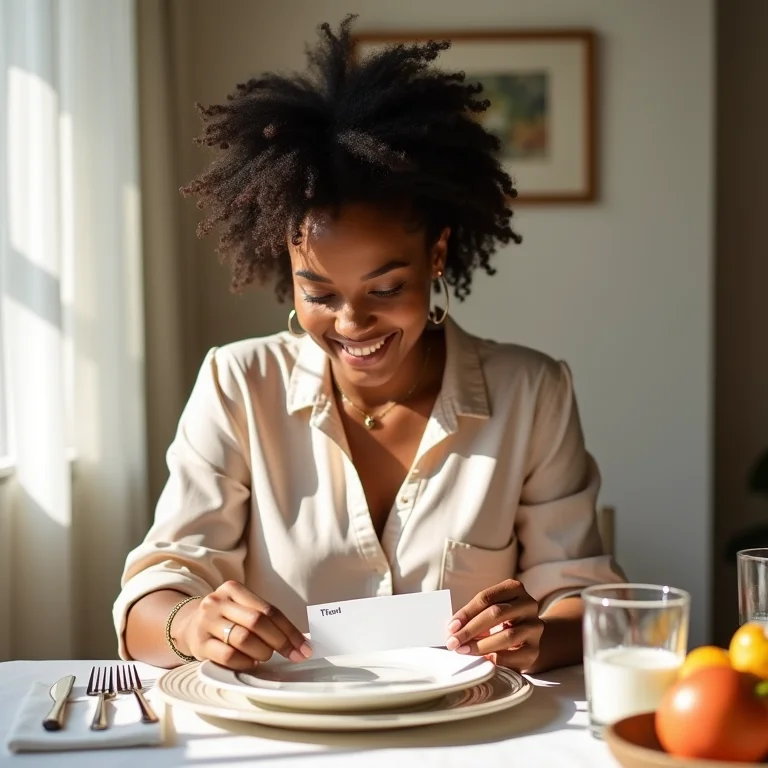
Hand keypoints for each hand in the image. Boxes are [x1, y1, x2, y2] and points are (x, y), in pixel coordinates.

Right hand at [176, 581, 311, 669]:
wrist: (188, 625)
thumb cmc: (225, 619)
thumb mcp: (241, 608)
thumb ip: (265, 618)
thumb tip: (299, 640)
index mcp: (233, 589)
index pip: (269, 610)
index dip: (290, 630)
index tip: (304, 647)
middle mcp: (217, 602)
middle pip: (257, 622)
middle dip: (280, 642)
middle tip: (290, 654)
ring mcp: (206, 622)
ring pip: (243, 638)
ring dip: (262, 652)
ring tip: (265, 656)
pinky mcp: (199, 644)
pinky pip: (228, 656)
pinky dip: (245, 662)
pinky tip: (250, 662)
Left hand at [446, 579, 543, 670]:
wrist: (529, 637)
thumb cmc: (502, 620)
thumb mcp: (491, 610)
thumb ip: (475, 615)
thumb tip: (453, 629)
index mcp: (515, 588)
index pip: (486, 597)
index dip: (466, 612)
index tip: (451, 627)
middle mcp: (528, 605)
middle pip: (496, 614)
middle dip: (470, 629)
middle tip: (453, 642)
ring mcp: (534, 627)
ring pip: (507, 636)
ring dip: (480, 645)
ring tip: (464, 650)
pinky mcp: (535, 650)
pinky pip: (514, 656)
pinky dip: (495, 658)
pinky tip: (483, 660)